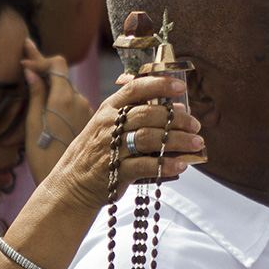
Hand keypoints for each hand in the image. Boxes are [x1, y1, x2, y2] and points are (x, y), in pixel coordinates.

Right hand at [21, 40, 92, 182]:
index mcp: (63, 98)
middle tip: (28, 58)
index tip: (25, 55)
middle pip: (64, 77)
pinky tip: (52, 107)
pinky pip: (75, 104)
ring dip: (56, 87)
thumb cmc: (44, 158)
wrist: (68, 185)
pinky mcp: (91, 123)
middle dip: (46, 70)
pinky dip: (64, 102)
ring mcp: (88, 112)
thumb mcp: (33, 125)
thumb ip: (35, 95)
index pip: (57, 63)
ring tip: (36, 84)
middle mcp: (80, 101)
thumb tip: (31, 72)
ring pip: (71, 91)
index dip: (40, 57)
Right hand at [41, 74, 202, 211]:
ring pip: (149, 138)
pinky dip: (166, 165)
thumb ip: (137, 114)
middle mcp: (109, 126)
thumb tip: (178, 108)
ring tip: (196, 143)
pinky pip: (145, 165)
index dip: (158, 84)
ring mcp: (111, 149)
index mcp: (108, 110)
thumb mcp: (108, 125)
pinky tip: (181, 165)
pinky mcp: (115, 172)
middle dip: (176, 119)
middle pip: (147, 114)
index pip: (134, 89)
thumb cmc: (96, 152)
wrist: (72, 184)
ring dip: (177, 140)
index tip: (180, 86)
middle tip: (195, 125)